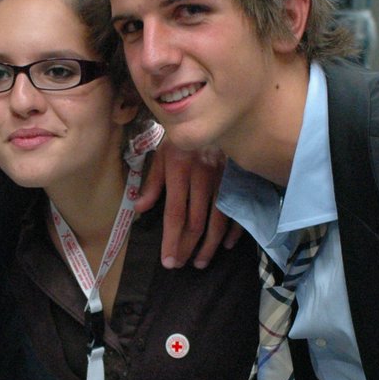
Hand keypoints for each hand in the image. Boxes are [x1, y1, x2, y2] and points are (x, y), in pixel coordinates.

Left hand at [135, 138, 238, 268]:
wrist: (216, 114)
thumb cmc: (184, 138)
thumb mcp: (164, 153)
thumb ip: (153, 182)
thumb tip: (138, 208)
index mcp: (181, 169)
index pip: (175, 213)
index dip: (171, 240)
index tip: (168, 261)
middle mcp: (203, 176)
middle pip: (196, 221)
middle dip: (187, 247)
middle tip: (182, 265)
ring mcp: (224, 178)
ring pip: (218, 220)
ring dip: (209, 246)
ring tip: (200, 262)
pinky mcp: (240, 179)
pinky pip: (238, 210)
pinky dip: (233, 230)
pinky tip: (225, 245)